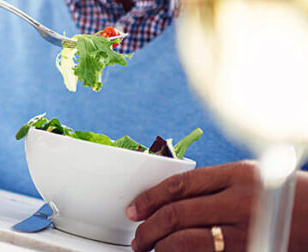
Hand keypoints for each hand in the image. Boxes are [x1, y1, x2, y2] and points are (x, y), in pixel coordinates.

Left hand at [129, 163, 307, 251]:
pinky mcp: (252, 251)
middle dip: (149, 229)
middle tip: (139, 237)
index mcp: (236, 175)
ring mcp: (246, 232)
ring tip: (154, 249)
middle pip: (177, 215)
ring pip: (187, 241)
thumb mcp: (250, 176)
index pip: (179, 185)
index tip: (134, 209)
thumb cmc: (285, 195)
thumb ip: (214, 183)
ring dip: (163, 247)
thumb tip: (172, 196)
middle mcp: (239, 203)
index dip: (149, 198)